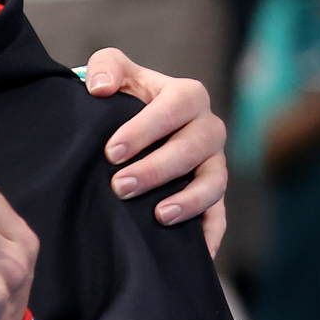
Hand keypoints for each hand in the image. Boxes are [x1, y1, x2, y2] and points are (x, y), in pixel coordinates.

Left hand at [83, 47, 227, 253]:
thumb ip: (106, 67)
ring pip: (213, 182)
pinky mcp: (212, 195)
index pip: (173, 108)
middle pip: (193, 149)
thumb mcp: (114, 73)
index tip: (111, 152)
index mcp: (186, 96)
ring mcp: (213, 164)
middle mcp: (207, 129)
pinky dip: (211, 233)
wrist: (131, 128)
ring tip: (159, 216)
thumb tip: (100, 87)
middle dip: (157, 169)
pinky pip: (220, 216)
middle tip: (120, 186)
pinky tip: (199, 252)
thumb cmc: (122, 99)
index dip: (145, 130)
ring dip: (189, 201)